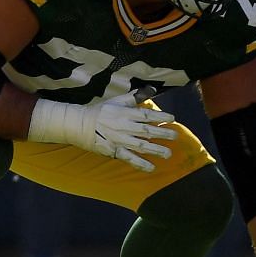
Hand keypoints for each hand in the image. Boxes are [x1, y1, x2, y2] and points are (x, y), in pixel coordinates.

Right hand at [27, 93, 175, 172]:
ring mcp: (119, 140)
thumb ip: (134, 96)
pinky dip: (140, 164)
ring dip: (156, 150)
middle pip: (147, 131)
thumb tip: (151, 89)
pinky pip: (129, 158)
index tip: (172, 119)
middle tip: (175, 136)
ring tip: (168, 154)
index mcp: (124, 113)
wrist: (80, 124)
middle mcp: (124, 127)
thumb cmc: (100, 111)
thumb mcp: (116, 101)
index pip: (146, 115)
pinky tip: (151, 168)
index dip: (160, 117)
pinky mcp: (114, 151)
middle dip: (163, 134)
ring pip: (141, 146)